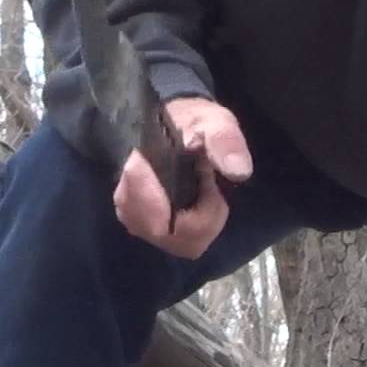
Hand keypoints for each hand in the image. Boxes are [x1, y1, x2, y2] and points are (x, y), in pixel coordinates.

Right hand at [112, 96, 252, 258]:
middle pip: (175, 236)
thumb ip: (224, 141)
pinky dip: (197, 230)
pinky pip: (178, 244)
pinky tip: (198, 206)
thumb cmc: (193, 126)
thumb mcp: (215, 123)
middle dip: (205, 218)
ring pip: (179, 243)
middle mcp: (128, 200)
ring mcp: (132, 218)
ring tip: (205, 193)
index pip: (163, 218)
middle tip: (211, 186)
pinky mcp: (141, 228)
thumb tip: (239, 171)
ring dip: (204, 224)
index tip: (209, 179)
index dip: (200, 209)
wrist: (174, 129)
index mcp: (138, 171)